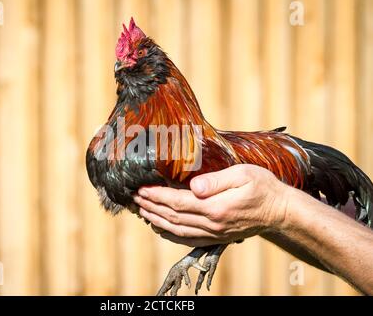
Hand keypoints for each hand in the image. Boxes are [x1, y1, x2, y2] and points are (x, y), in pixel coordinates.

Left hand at [134, 164, 289, 246]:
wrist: (281, 212)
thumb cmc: (263, 188)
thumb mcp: (243, 175)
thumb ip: (216, 181)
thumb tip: (193, 186)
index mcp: (215, 208)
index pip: (177, 202)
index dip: (156, 196)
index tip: (141, 189)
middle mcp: (212, 224)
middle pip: (172, 217)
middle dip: (151, 207)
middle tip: (134, 198)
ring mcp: (214, 234)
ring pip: (177, 230)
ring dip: (156, 220)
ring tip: (141, 211)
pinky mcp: (217, 237)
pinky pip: (188, 239)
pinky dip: (170, 234)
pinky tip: (161, 227)